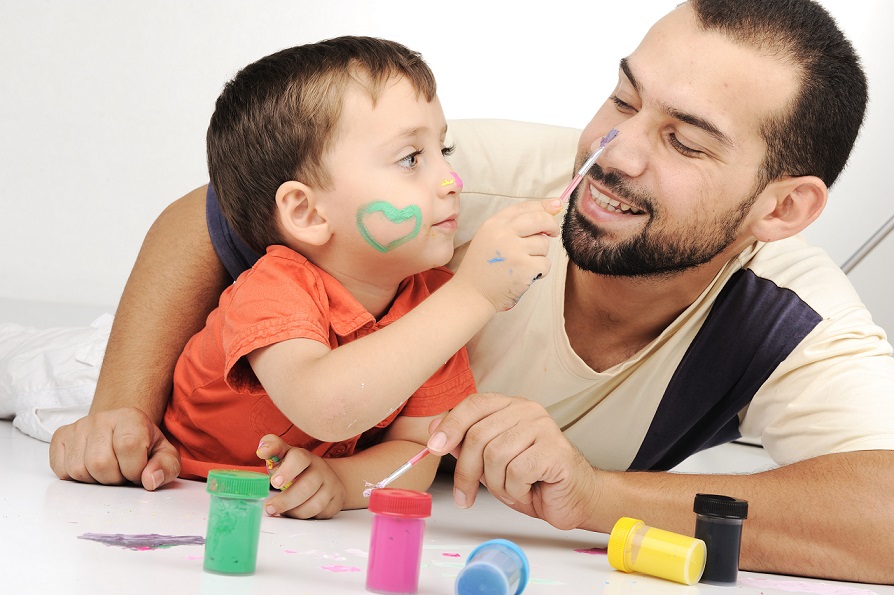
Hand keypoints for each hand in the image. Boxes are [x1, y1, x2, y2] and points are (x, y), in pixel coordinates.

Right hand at [49, 407, 180, 490]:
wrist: (121, 430)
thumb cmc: (144, 445)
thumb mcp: (164, 454)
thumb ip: (166, 467)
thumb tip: (150, 480)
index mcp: (130, 417)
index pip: (128, 447)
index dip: (135, 469)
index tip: (139, 471)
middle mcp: (101, 418)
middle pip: (100, 463)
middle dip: (115, 478)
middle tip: (122, 471)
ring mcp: (78, 427)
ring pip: (79, 470)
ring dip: (96, 480)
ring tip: (108, 469)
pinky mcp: (60, 437)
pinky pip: (61, 470)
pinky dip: (76, 478)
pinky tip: (91, 468)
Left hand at [257, 435, 345, 518]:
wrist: (324, 475)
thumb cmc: (296, 467)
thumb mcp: (284, 454)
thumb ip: (271, 447)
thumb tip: (262, 450)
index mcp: (305, 457)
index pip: (299, 459)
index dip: (287, 471)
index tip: (274, 482)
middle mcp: (321, 469)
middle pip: (306, 487)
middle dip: (285, 501)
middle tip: (270, 507)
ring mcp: (332, 484)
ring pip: (315, 504)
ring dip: (295, 512)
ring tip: (283, 511)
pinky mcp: (338, 499)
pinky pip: (322, 514)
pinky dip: (307, 516)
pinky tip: (298, 512)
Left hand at [427, 393, 598, 530]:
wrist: (574, 498)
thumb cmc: (533, 479)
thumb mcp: (490, 462)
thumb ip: (466, 444)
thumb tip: (434, 430)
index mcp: (510, 406)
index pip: (473, 405)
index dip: (450, 425)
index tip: (433, 448)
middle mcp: (527, 410)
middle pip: (478, 435)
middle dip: (467, 472)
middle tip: (465, 495)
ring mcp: (543, 427)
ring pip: (495, 455)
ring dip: (497, 484)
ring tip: (511, 490)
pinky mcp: (554, 449)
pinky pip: (516, 472)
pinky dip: (515, 491)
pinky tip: (527, 491)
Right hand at [454, 199, 561, 310]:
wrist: (472, 294)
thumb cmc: (483, 266)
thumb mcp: (490, 237)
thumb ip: (515, 224)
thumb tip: (553, 207)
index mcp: (494, 224)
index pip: (525, 207)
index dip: (544, 206)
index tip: (556, 206)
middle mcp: (504, 233)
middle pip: (540, 220)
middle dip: (551, 225)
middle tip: (552, 233)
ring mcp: (514, 251)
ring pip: (544, 244)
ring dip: (539, 254)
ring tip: (523, 264)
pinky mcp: (524, 268)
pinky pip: (545, 263)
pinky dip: (540, 270)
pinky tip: (525, 275)